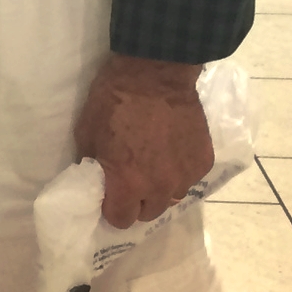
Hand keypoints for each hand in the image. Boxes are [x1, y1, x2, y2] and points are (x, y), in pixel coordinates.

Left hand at [73, 54, 212, 228]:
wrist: (156, 72)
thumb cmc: (115, 99)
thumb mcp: (87, 132)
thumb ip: (93, 164)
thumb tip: (96, 180)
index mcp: (128, 183)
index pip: (120, 219)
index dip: (112, 208)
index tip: (109, 194)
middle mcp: (159, 187)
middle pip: (148, 213)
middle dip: (137, 201)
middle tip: (131, 179)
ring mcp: (185, 175)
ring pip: (171, 198)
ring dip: (160, 188)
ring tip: (153, 164)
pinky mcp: (204, 161)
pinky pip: (190, 178)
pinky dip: (180, 170)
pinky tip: (172, 150)